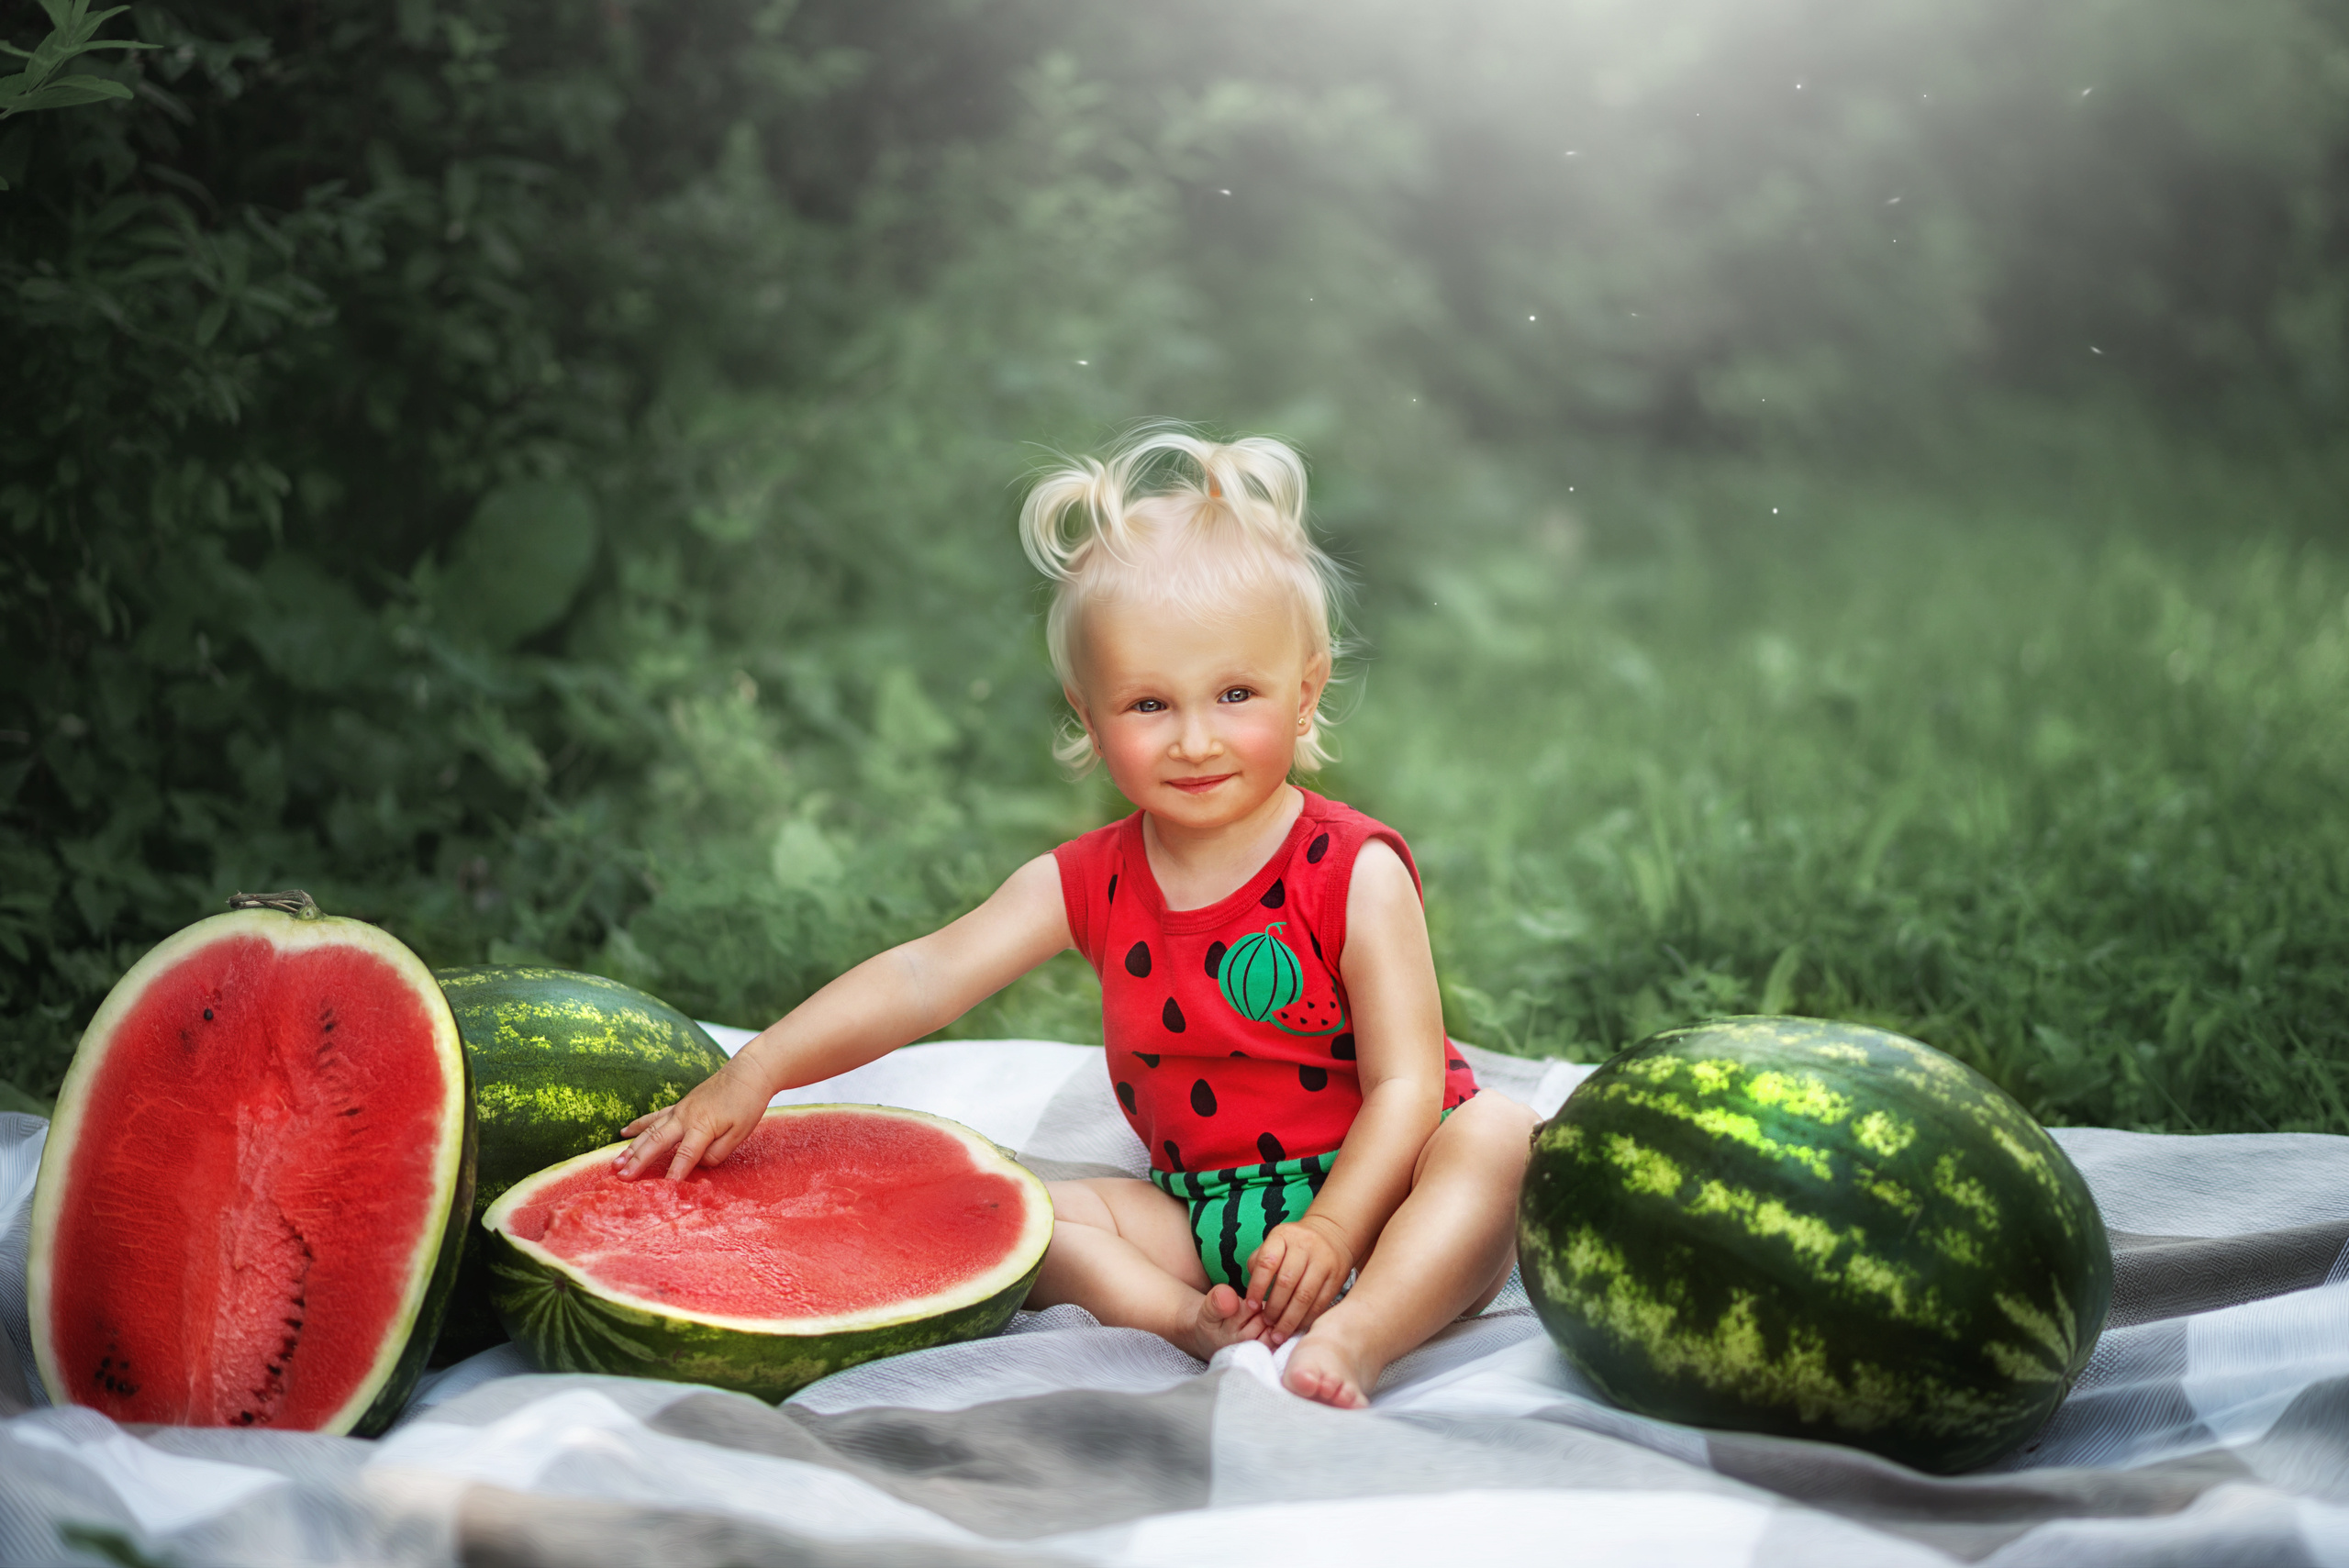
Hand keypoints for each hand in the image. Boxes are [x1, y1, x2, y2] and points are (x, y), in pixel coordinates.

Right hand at [615, 1058, 773, 1180]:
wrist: (747, 1073)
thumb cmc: (747, 1104)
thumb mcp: (741, 1133)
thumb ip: (718, 1152)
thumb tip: (698, 1163)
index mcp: (702, 1126)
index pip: (685, 1155)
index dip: (675, 1173)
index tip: (663, 1190)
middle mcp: (685, 1118)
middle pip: (657, 1142)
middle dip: (638, 1161)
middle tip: (622, 1177)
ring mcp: (679, 1110)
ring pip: (650, 1131)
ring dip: (631, 1147)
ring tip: (615, 1163)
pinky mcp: (680, 1106)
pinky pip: (654, 1117)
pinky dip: (638, 1125)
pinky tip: (623, 1132)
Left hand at [1244, 1215, 1355, 1344]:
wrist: (1332, 1234)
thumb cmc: (1294, 1245)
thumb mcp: (1274, 1243)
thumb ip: (1259, 1264)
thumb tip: (1252, 1295)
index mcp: (1283, 1236)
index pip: (1266, 1263)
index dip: (1257, 1287)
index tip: (1251, 1306)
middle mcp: (1305, 1246)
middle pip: (1286, 1282)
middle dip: (1274, 1308)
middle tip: (1266, 1323)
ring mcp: (1323, 1261)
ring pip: (1304, 1296)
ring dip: (1290, 1319)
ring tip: (1279, 1332)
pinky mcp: (1337, 1277)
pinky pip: (1320, 1302)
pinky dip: (1307, 1318)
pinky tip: (1296, 1327)